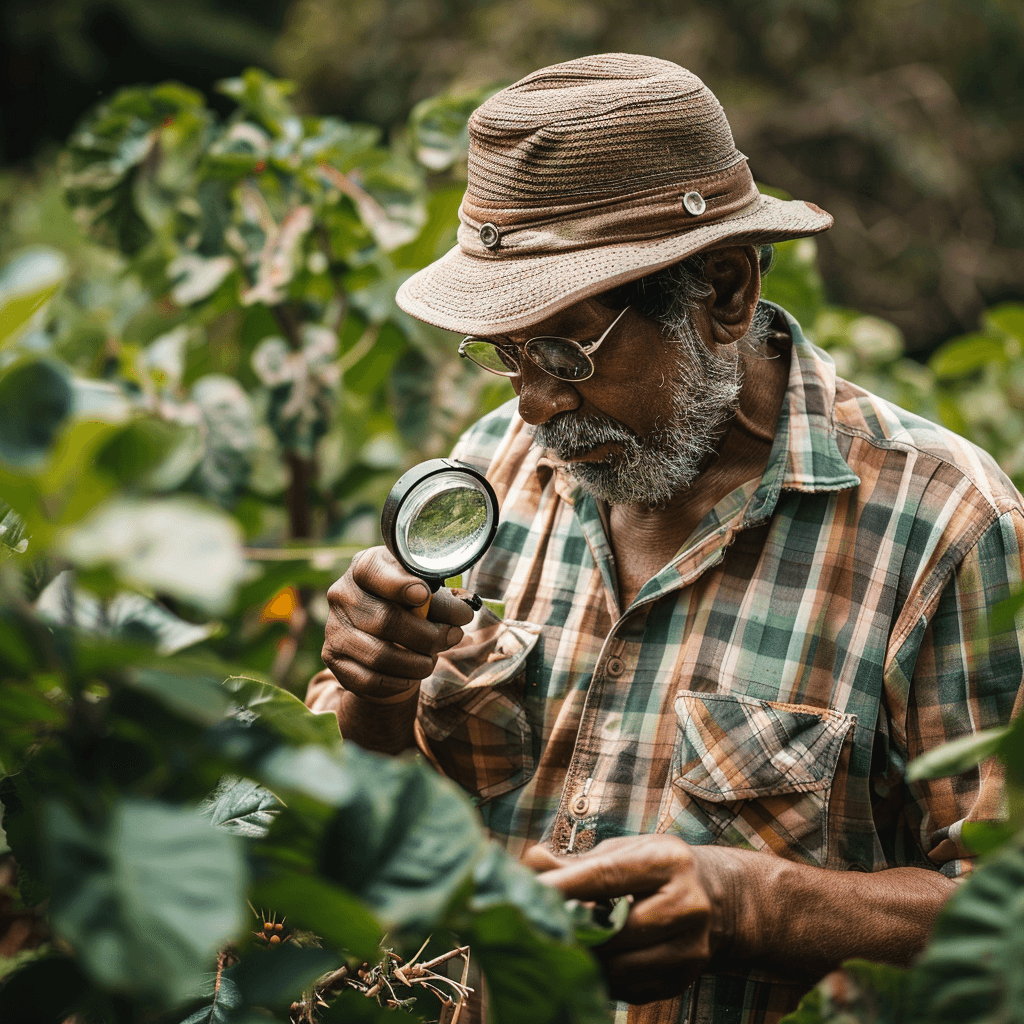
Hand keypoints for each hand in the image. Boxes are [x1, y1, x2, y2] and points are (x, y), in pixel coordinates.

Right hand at [321, 546, 473, 703]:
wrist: (383, 635)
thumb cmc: (409, 605)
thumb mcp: (425, 593)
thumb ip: (440, 600)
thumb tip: (461, 614)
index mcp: (364, 567)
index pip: (373, 571)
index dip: (399, 585)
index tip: (424, 595)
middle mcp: (342, 594)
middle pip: (385, 619)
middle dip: (427, 634)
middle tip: (452, 636)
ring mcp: (334, 627)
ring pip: (379, 655)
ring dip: (416, 663)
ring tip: (432, 660)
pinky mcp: (333, 658)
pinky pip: (368, 680)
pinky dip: (397, 682)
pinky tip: (410, 676)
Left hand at [523, 835, 713, 1002]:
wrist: (718, 899)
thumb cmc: (657, 868)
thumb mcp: (626, 851)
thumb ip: (579, 863)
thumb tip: (531, 864)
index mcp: (668, 860)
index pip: (605, 875)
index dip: (564, 887)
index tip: (530, 892)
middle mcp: (687, 903)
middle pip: (614, 930)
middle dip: (575, 931)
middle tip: (545, 926)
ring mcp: (691, 947)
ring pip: (622, 967)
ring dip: (589, 960)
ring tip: (570, 944)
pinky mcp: (685, 978)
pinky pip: (632, 989)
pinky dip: (607, 978)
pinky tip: (598, 960)